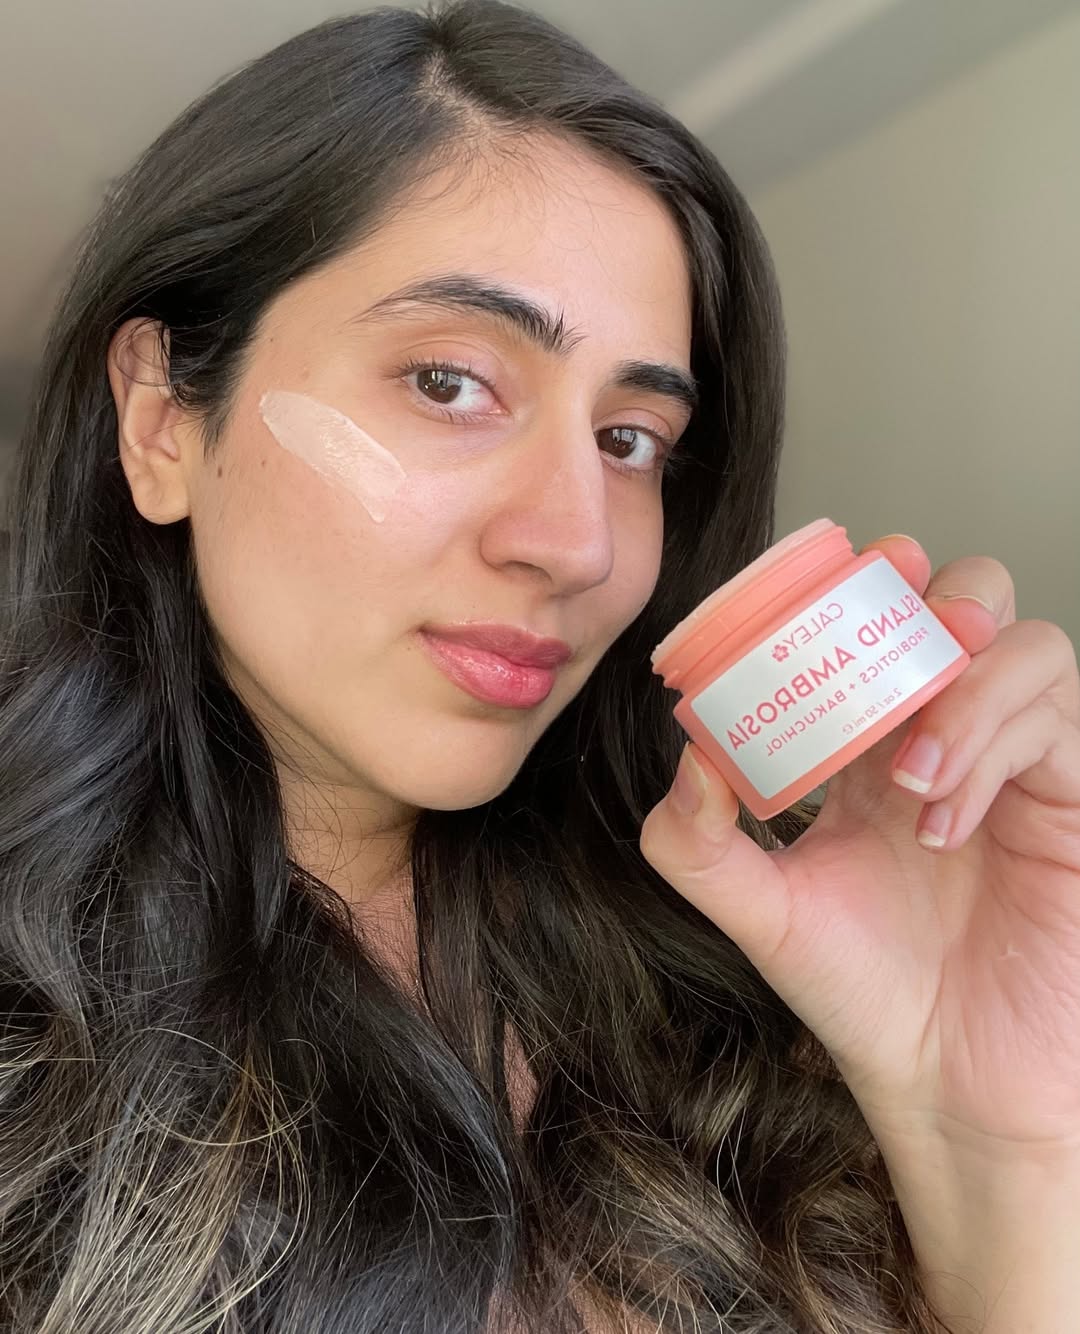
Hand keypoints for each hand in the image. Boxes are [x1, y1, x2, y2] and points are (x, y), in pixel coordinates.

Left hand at [640, 535, 1079, 1159]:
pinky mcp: (1071, 803)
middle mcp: (948, 736)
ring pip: (1027, 647)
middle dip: (936, 597)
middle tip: (893, 642)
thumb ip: (700, 843)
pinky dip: (994, 747)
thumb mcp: (761, 912)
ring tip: (910, 780)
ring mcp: (1017, 764)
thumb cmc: (863, 992)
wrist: (945, 1081)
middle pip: (970, 599)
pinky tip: (943, 821)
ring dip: (962, 690)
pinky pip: (1053, 726)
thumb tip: (687, 755)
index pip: (880, 621)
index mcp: (871, 744)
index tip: (817, 595)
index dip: (859, 585)